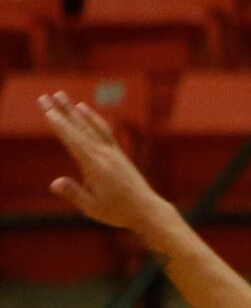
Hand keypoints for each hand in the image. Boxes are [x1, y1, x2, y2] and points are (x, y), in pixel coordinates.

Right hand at [38, 90, 167, 234]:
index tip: (47, 111)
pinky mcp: (118, 152)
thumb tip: (54, 183)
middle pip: (78, 129)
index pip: (73, 141)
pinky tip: (83, 108)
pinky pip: (103, 130)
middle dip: (60, 112)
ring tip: (61, 95)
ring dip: (74, 110)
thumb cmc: (119, 212)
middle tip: (44, 97)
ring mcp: (112, 151)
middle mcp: (103, 154)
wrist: (148, 210)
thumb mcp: (93, 208)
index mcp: (95, 167)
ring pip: (90, 125)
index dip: (59, 126)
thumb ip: (74, 193)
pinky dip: (92, 118)